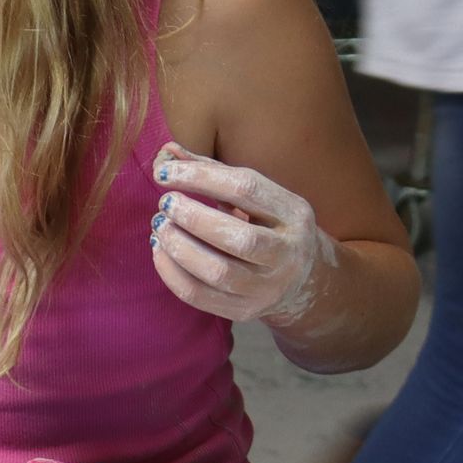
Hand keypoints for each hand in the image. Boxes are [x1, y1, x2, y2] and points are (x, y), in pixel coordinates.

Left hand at [149, 144, 333, 327]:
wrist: (303, 280)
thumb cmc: (269, 225)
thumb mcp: (257, 196)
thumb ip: (213, 172)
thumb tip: (167, 152)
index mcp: (293, 213)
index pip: (245, 189)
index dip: (200, 177)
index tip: (164, 173)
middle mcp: (287, 253)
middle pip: (238, 238)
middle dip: (192, 218)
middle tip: (165, 204)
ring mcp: (268, 287)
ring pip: (218, 272)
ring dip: (179, 247)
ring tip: (159, 226)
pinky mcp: (245, 310)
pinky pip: (200, 296)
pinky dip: (171, 273)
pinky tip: (159, 251)